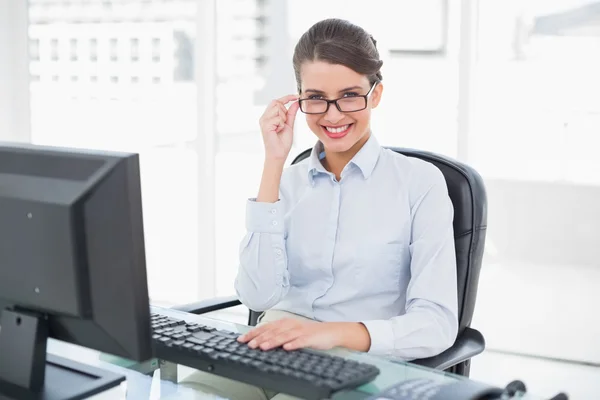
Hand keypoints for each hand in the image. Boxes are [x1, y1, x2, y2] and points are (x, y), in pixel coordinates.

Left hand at [237, 318, 370, 351]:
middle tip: (249, 345)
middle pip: (272, 331)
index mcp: (285, 323)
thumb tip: (260, 341)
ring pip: (284, 336)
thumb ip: (278, 335)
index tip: (242, 340)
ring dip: (273, 341)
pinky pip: (300, 341)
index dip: (253, 333)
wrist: (330, 332)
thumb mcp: (291, 332)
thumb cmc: (310, 333)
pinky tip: (286, 348)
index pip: (266, 327)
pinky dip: (293, 344)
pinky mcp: (310, 338)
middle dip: (259, 338)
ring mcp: (300, 331)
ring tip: (263, 347)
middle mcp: (291, 325)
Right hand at [259, 94, 299, 161]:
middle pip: (277, 103)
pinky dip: (281, 124)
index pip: (277, 101)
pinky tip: (278, 131)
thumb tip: (296, 102)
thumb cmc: (282, 142)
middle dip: (285, 112)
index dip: (287, 97)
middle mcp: (264, 117)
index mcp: (269, 116)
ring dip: (283, 119)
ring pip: (278, 109)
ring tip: (280, 128)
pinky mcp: (265, 125)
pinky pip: (278, 117)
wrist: (279, 154)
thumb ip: (291, 113)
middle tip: (284, 124)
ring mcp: (263, 121)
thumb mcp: (289, 125)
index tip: (296, 96)